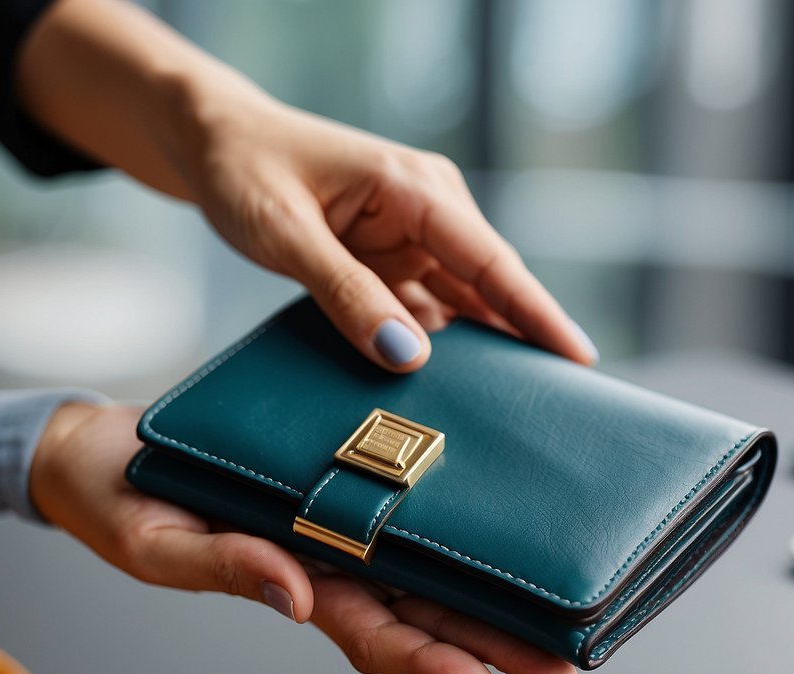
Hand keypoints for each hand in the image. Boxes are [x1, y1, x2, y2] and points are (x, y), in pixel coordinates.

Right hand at [30, 403, 578, 673]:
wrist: (107, 451)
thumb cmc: (124, 505)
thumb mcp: (162, 544)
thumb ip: (227, 567)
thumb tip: (296, 595)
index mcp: (298, 584)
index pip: (376, 636)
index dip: (430, 666)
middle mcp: (337, 559)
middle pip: (428, 612)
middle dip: (495, 648)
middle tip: (566, 672)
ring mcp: (348, 518)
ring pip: (435, 565)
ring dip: (497, 595)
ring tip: (567, 619)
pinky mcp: (350, 469)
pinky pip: (413, 497)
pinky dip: (463, 515)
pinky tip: (512, 521)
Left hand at [184, 97, 598, 371]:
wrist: (213, 142)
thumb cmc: (246, 170)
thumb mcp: (286, 233)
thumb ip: (345, 293)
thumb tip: (408, 356)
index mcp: (415, 190)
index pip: (492, 261)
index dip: (537, 314)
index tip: (579, 359)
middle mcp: (428, 212)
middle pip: (490, 288)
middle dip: (522, 342)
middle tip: (553, 406)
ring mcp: (411, 238)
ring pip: (462, 305)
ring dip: (480, 351)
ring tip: (506, 410)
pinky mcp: (391, 260)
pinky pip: (426, 310)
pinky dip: (436, 346)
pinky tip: (447, 387)